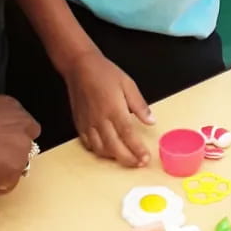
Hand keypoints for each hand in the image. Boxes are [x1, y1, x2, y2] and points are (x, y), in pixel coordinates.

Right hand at [0, 94, 39, 204]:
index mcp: (10, 106)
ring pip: (18, 165)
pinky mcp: (15, 168)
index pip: (25, 125)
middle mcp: (21, 124)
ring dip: (2, 171)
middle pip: (27, 145)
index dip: (11, 139)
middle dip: (13, 154)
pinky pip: (7, 184)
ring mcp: (21, 146)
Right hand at [63, 51, 154, 167]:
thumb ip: (140, 105)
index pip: (128, 135)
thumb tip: (151, 120)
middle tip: (139, 163)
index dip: (137, 149)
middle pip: (114, 147)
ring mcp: (88, 124)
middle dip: (128, 159)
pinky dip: (99, 151)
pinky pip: (89, 144)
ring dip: (114, 157)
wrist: (80, 67)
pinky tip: (107, 149)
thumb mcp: (128, 84)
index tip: (146, 158)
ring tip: (126, 157)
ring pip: (101, 149)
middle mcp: (100, 120)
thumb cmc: (105, 73)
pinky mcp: (79, 124)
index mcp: (114, 109)